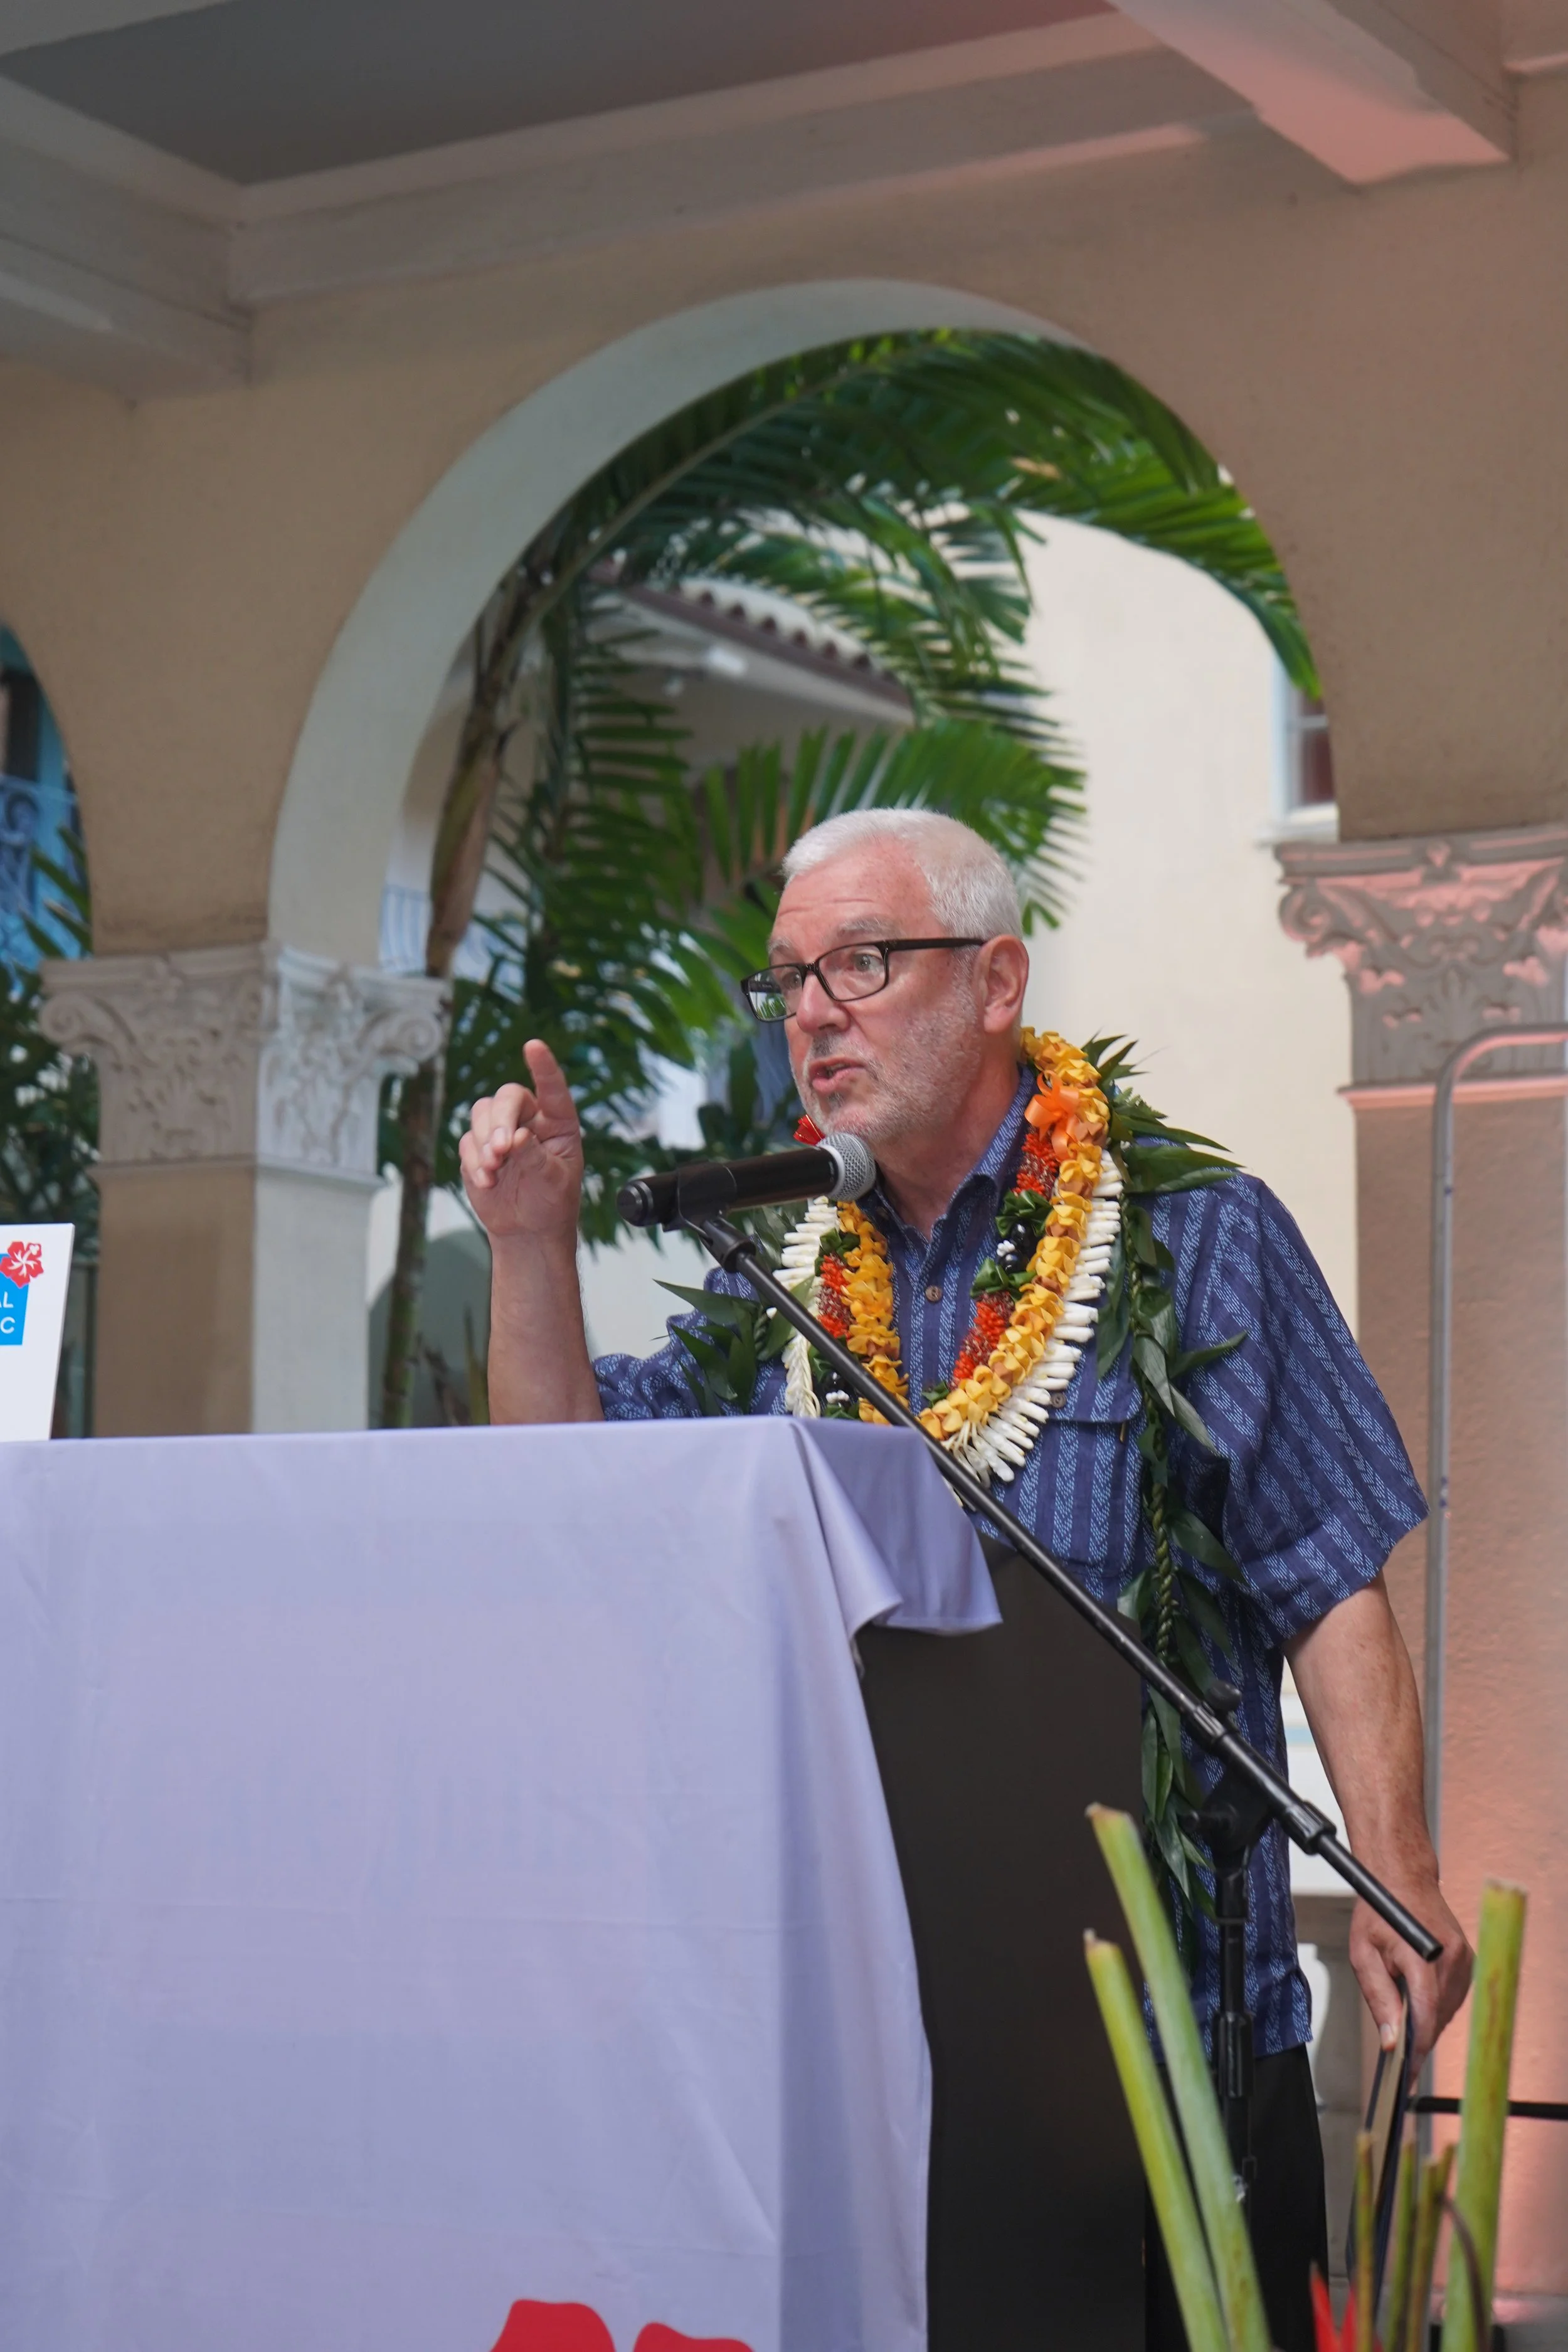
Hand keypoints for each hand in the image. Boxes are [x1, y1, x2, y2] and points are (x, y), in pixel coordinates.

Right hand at [459, 1039, 582, 1247]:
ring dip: (484, 1140)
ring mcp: (501, 1131)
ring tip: (494, 1170)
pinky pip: (467, 1142)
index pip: (552, 1089)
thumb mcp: (553, 1182)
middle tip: (501, 1150)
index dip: (543, 1067)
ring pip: (482, 1113)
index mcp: (558, 1123)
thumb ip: (536, 1158)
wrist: (528, 1230)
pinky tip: (488, 1182)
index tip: (533, 1046)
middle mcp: (529, 1120)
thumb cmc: (551, 1203)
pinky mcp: (477, 1148)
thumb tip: (517, 1137)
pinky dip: (475, 1161)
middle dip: (500, 1120)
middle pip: (507, 1097)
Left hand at [1350, 1876, 1472, 2068]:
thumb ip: (1379, 1999)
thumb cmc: (1377, 1912)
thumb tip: (1392, 2042)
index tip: (1407, 2076)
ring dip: (1428, 2021)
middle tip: (1399, 2056)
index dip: (1417, 2049)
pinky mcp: (1469, 1960)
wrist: (1402, 1879)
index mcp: (1422, 1954)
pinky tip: (1419, 2000)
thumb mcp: (1364, 1955)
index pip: (1426, 2014)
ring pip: (1448, 2010)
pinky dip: (1437, 2005)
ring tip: (1404, 2020)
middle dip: (1419, 2038)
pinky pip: (1454, 1996)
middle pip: (1438, 2017)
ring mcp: (1465, 1958)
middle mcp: (1452, 1957)